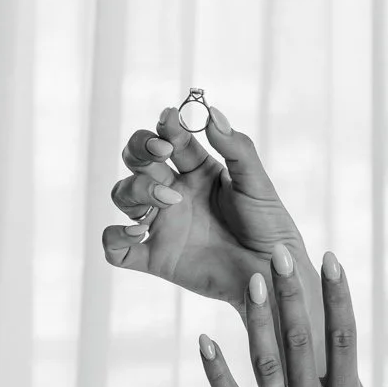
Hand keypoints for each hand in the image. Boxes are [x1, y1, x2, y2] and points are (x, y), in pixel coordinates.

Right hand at [104, 102, 308, 309]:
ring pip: (122, 195)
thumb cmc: (269, 227)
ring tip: (167, 198)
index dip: (164, 127)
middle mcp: (174, 193)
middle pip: (135, 160)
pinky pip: (116, 248)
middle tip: (161, 154)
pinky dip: (115, 237)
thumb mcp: (257, 184)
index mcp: (197, 171)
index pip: (168, 139)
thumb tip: (211, 112)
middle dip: (140, 149)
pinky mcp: (155, 258)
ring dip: (135, 189)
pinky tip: (138, 233)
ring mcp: (162, 225)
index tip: (171, 121)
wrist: (273, 274)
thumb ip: (237, 149)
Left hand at [199, 243, 387, 386]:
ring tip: (250, 280)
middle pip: (299, 338)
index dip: (337, 295)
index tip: (332, 259)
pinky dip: (216, 371)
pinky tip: (203, 339)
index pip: (342, 337)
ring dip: (256, 319)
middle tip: (278, 251)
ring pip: (264, 361)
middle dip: (290, 291)